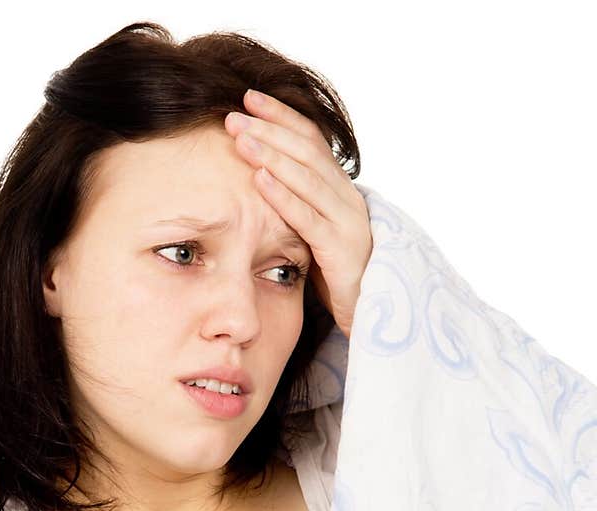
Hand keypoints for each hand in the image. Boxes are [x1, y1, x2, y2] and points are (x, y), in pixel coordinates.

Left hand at [225, 89, 372, 338]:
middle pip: (307, 152)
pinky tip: (259, 180)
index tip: (250, 99)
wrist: (369, 317)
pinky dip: (283, 196)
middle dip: (270, 129)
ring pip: (307, 179)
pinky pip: (308, 218)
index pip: (310, 141)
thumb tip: (261, 181)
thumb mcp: (315, 233)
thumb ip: (298, 207)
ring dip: (272, 155)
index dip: (281, 117)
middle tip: (235, 114)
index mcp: (340, 190)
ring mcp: (347, 222)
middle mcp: (347, 199)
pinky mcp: (340, 250)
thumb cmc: (336, 277)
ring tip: (241, 138)